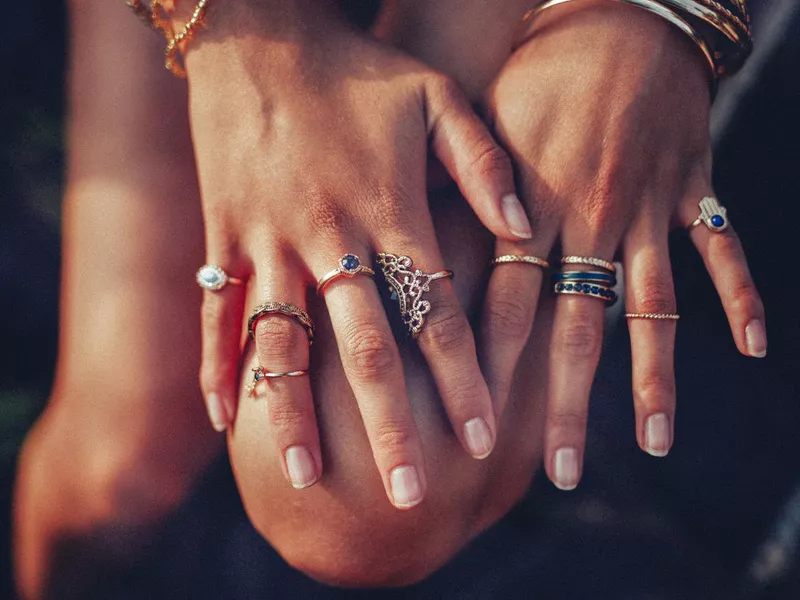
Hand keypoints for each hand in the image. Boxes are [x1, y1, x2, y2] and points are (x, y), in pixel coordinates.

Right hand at [182, 2, 530, 507]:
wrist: (257, 36)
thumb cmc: (356, 69)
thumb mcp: (437, 97)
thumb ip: (484, 164)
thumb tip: (525, 227)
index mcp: (390, 211)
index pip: (436, 314)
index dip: (463, 379)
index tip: (482, 438)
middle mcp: (330, 238)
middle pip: (365, 349)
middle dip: (391, 425)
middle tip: (410, 492)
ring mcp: (269, 242)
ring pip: (284, 344)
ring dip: (294, 413)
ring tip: (306, 475)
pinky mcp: (223, 237)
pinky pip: (219, 315)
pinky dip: (220, 369)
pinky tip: (225, 422)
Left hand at [479, 1, 765, 488]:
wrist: (615, 18)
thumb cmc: (536, 74)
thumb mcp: (483, 124)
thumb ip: (458, 196)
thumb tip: (413, 257)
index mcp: (532, 205)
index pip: (507, 304)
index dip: (494, 371)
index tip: (480, 433)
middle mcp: (590, 217)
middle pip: (577, 327)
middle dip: (566, 404)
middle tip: (561, 472)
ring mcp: (647, 208)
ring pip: (652, 306)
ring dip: (654, 378)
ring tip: (653, 443)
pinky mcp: (692, 190)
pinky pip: (721, 250)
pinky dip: (742, 295)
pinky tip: (756, 346)